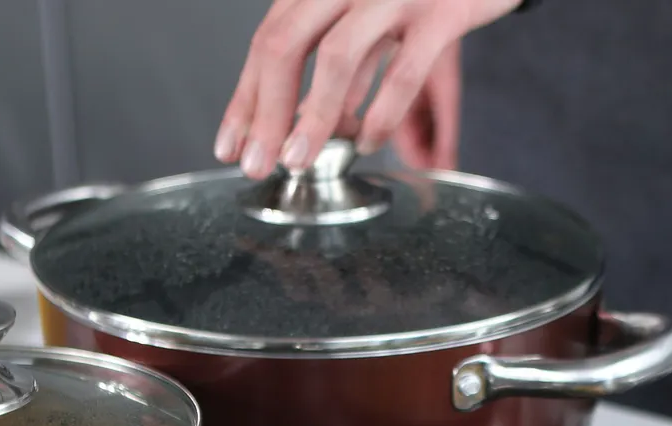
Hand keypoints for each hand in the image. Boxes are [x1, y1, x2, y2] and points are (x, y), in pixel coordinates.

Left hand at [214, 0, 520, 178]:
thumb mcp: (372, 16)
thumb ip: (341, 59)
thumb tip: (303, 117)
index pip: (267, 41)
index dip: (244, 98)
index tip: (231, 144)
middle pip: (284, 46)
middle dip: (264, 113)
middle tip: (256, 164)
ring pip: (335, 58)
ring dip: (313, 119)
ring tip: (299, 161)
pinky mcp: (439, 12)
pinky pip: (401, 72)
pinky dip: (380, 115)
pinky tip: (368, 143)